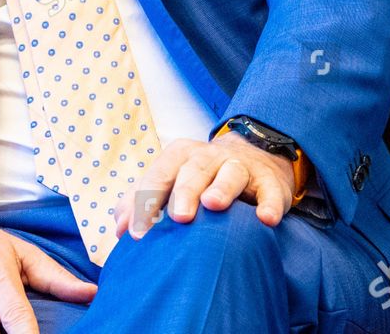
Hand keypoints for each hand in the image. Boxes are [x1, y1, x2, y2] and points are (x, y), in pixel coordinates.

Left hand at [114, 133, 298, 238]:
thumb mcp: (171, 180)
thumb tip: (119, 229)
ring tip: (213, 206)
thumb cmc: (201, 177)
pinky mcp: (270, 182)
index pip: (157, 177)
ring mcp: (240, 167)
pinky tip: (266, 219)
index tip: (136, 233)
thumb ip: (142, 201)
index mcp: (178, 156)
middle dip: (183, 192)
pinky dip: (269, 204)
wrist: (252, 157)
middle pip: (192, 171)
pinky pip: (270, 193)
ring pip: (229, 174)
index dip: (144, 203)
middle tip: (178, 218)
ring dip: (221, 189)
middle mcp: (208, 157)